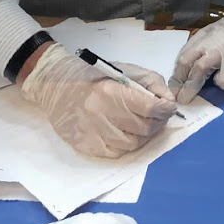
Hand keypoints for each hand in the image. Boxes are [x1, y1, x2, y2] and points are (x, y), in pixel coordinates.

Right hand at [20, 45, 176, 157]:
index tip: (169, 108)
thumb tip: (169, 102)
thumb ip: (151, 83)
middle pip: (144, 128)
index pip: (150, 108)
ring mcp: (92, 132)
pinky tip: (127, 133)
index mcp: (111, 91)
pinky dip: (128, 145)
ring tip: (144, 125)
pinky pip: (117, 153)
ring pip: (133, 143)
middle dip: (158, 122)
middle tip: (159, 117)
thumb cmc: (94, 76)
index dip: (166, 110)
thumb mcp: (124, 70)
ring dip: (145, 135)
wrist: (54, 86)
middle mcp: (101, 113)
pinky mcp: (86, 145)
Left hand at [167, 7, 223, 102]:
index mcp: (207, 39)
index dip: (177, 78)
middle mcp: (219, 51)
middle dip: (188, 90)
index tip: (175, 89)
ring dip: (222, 82)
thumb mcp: (214, 29)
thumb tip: (185, 67)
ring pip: (220, 84)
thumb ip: (199, 46)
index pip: (184, 61)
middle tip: (185, 100)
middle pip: (197, 74)